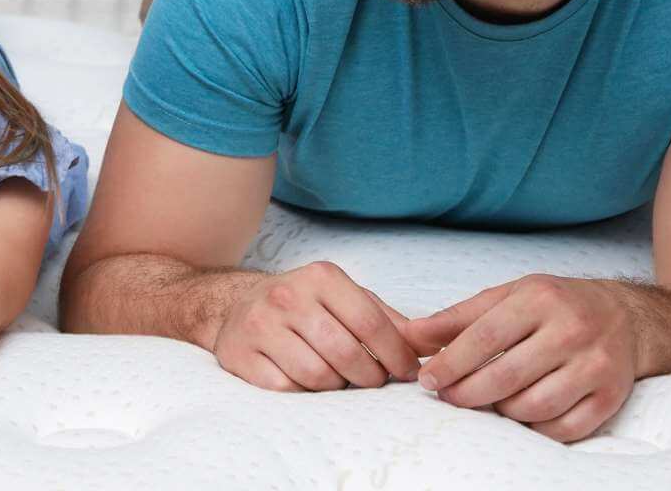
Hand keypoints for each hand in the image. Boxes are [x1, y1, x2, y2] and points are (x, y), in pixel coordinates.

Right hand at [212, 261, 420, 391]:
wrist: (237, 307)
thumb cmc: (305, 306)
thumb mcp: (345, 299)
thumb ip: (388, 320)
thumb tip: (433, 345)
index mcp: (320, 277)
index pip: (371, 323)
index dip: (396, 355)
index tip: (407, 372)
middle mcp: (287, 296)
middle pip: (346, 354)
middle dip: (369, 376)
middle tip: (372, 380)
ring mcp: (259, 325)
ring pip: (317, 375)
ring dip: (336, 386)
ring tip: (338, 378)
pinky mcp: (239, 354)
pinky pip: (286, 389)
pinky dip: (303, 392)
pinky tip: (306, 381)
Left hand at [406, 274, 635, 442]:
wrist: (625, 316)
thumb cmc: (554, 305)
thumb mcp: (506, 297)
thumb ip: (457, 317)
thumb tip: (410, 335)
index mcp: (540, 299)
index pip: (484, 338)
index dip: (451, 363)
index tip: (428, 380)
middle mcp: (571, 330)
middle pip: (506, 377)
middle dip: (467, 394)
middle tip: (448, 397)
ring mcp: (595, 365)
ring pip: (534, 406)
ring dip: (501, 411)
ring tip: (488, 401)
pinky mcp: (611, 395)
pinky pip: (564, 427)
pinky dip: (536, 429)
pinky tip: (521, 416)